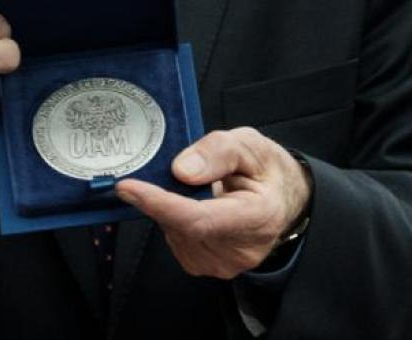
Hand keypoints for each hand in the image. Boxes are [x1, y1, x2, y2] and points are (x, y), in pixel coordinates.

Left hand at [115, 128, 311, 278]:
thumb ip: (217, 152)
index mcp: (259, 216)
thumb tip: (181, 170)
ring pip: (174, 234)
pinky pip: (176, 241)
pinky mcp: (209, 267)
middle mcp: (242, 249)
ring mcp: (225, 264)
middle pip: (181, 226)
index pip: (198, 219)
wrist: (283, 201)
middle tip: (172, 173)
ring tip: (198, 191)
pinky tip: (195, 207)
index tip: (128, 187)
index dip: (159, 204)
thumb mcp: (249, 144)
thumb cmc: (266, 171)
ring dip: (171, 209)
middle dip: (164, 197)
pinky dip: (175, 221)